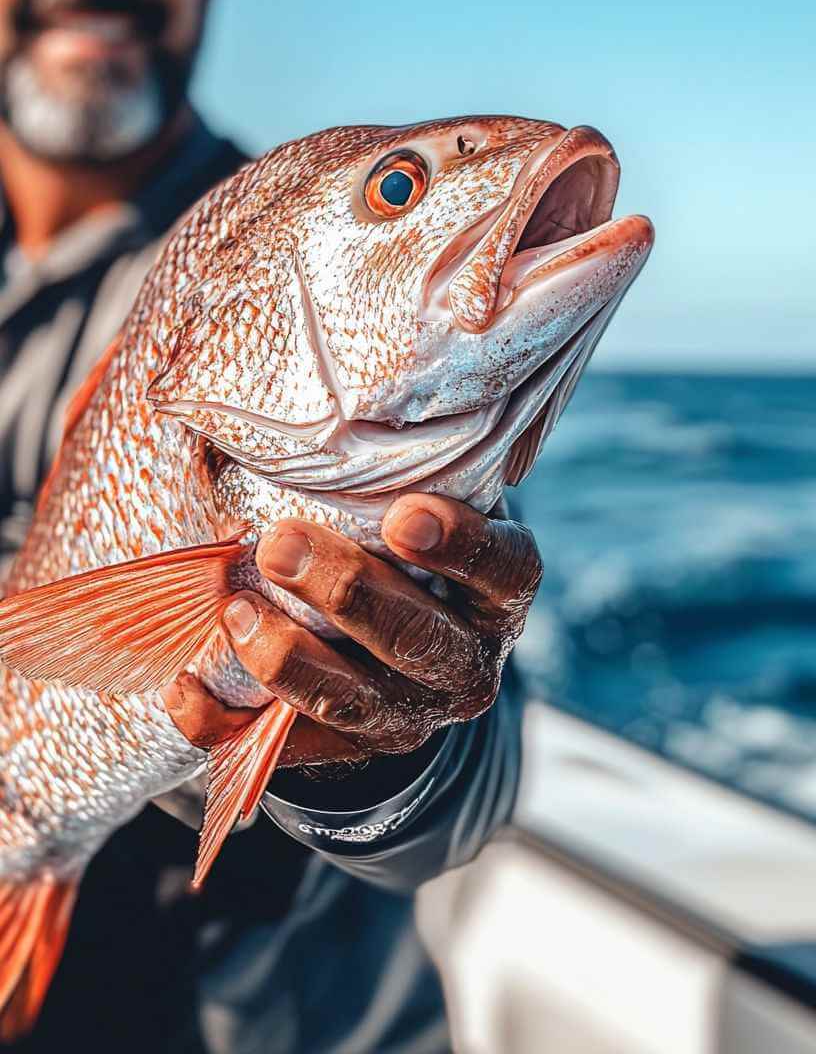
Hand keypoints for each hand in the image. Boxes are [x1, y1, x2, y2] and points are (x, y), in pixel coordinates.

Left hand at [162, 493, 540, 769]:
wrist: (396, 653)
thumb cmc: (400, 547)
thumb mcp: (418, 504)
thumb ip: (390, 471)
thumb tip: (303, 399)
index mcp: (497, 596)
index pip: (503, 570)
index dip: (459, 546)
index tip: (401, 514)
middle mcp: (466, 664)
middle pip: (417, 638)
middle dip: (345, 592)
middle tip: (277, 545)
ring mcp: (410, 718)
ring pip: (355, 703)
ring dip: (289, 659)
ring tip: (232, 610)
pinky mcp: (347, 755)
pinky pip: (282, 750)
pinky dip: (226, 725)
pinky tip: (183, 687)